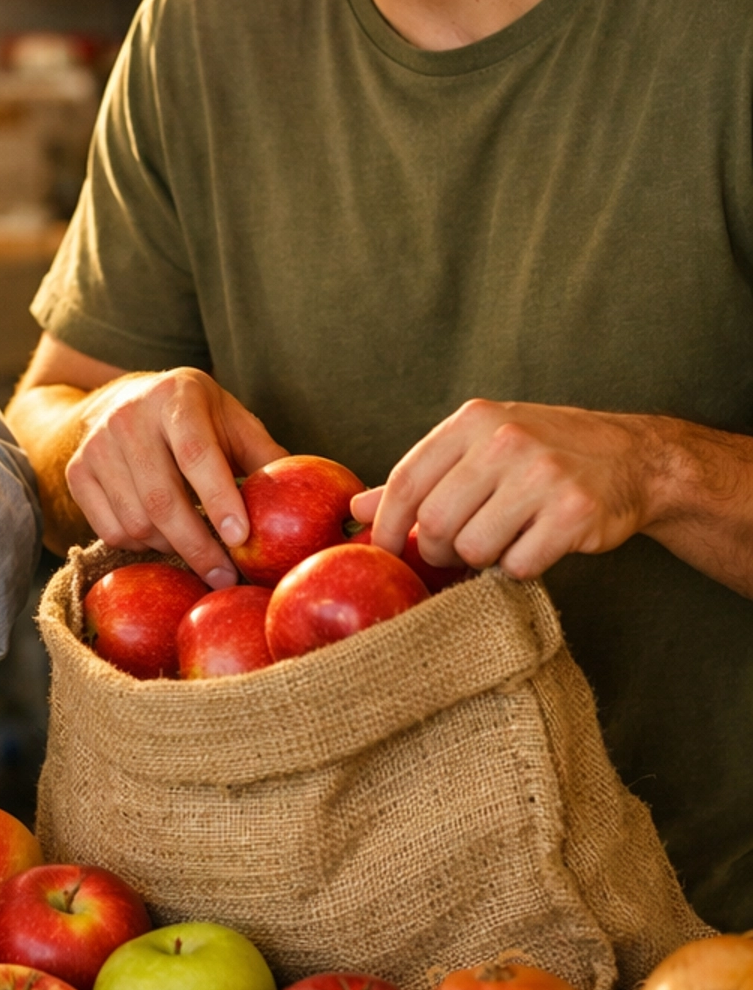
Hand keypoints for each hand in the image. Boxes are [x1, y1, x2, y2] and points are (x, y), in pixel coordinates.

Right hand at [64, 367, 287, 585]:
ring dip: (173, 549)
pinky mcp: (76, 472)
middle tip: (227, 577)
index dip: (219, 499)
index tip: (242, 538)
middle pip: (163, 500)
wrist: (128, 400)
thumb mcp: (233, 421)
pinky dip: (142, 546)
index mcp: (176, 397)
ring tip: (199, 551)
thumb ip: (265, 457)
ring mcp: (96, 445)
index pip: (197, 454)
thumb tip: (301, 501)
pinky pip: (111, 531)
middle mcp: (128, 417)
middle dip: (200, 548)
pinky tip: (164, 538)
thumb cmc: (196, 419)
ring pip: (137, 523)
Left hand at [353, 399, 658, 577]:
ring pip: (474, 548)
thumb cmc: (542, 455)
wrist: (633, 457)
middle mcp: (506, 442)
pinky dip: (521, 567)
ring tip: (503, 541)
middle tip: (458, 549)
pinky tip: (535, 546)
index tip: (385, 552)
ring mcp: (543, 475)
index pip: (406, 481)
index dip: (388, 526)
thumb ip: (422, 477)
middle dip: (438, 549)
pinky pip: (520, 564)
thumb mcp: (479, 448)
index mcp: (474, 421)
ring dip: (483, 559)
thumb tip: (357, 509)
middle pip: (435, 522)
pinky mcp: (575, 512)